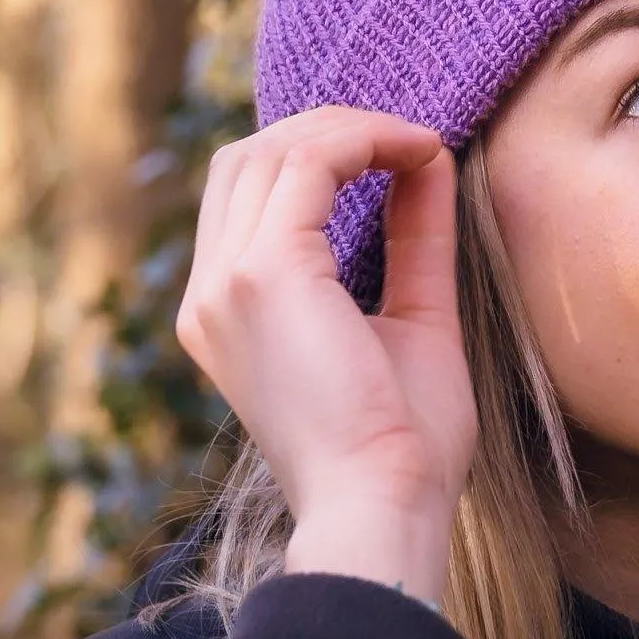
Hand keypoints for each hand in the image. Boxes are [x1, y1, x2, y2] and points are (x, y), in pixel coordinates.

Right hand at [177, 109, 474, 603]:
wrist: (385, 508)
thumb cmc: (403, 447)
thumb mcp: (410, 321)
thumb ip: (412, 242)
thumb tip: (429, 163)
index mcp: (228, 317)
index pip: (250, 200)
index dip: (323, 160)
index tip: (405, 160)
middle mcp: (210, 297)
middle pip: (248, 161)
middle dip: (329, 133)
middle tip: (409, 142)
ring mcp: (227, 283)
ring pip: (271, 149)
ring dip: (352, 130)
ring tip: (419, 143)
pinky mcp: (264, 273)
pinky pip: (310, 163)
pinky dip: (367, 142)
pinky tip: (420, 153)